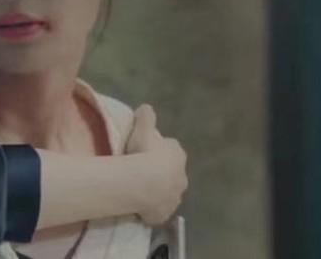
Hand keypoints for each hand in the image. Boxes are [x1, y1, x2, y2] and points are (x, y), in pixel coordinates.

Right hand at [124, 104, 187, 224]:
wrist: (142, 184)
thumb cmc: (144, 153)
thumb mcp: (142, 129)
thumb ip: (146, 117)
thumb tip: (146, 107)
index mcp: (177, 155)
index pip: (171, 149)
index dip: (159, 150)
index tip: (146, 150)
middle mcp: (182, 176)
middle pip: (171, 172)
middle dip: (160, 171)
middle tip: (140, 170)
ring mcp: (175, 196)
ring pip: (167, 191)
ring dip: (157, 190)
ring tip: (138, 187)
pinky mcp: (165, 212)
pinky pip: (158, 208)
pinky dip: (151, 206)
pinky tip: (139, 203)